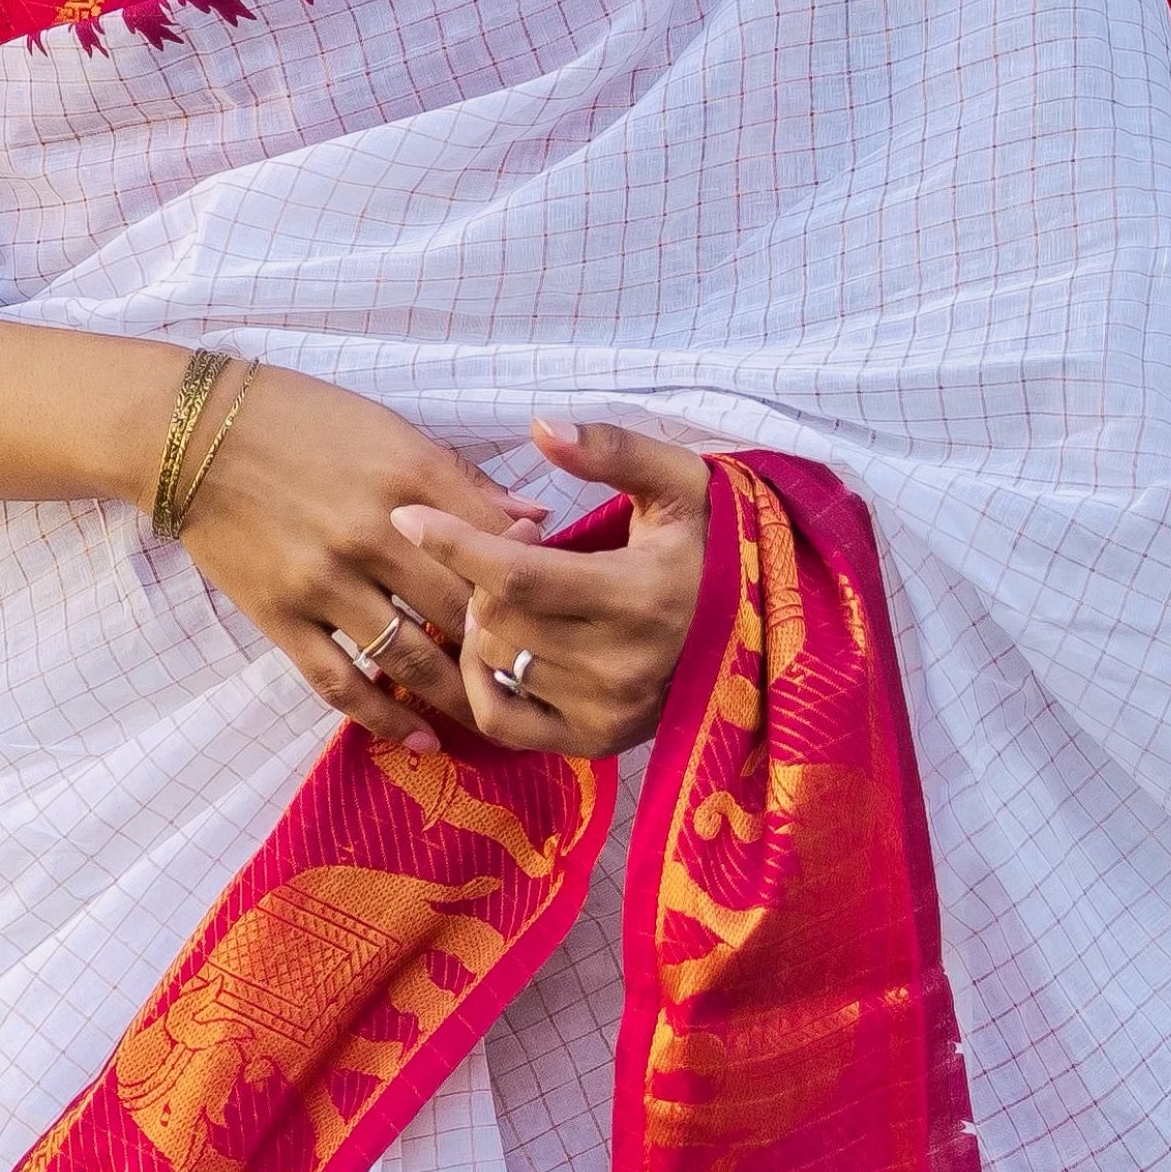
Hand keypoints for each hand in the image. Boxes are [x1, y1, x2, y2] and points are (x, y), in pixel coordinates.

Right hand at [171, 365, 540, 747]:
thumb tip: (535, 519)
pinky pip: (341, 683)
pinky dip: (385, 719)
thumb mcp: (389, 427)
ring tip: (495, 719)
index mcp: (410, 480)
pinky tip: (422, 742)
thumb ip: (463, 481)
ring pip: (412, 659)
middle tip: (538, 679)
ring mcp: (325, 584)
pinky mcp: (283, 618)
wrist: (192, 434)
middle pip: (464, 613)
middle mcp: (373, 536)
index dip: (534, 587)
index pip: (495, 549)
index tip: (555, 612)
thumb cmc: (300, 419)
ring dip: (458, 696)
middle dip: (506, 651)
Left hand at [391, 420, 710, 760]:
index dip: (452, 543)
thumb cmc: (711, 545)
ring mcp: (608, 711)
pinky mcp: (597, 743)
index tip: (406, 516)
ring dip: (483, 624)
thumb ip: (613, 450)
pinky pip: (501, 721)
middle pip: (495, 617)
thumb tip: (542, 428)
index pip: (515, 575)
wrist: (763, 627)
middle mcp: (623, 664)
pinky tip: (499, 649)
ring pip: (494, 663)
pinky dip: (483, 683)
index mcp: (641, 595)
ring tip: (515, 597)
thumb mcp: (678, 482)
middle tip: (512, 552)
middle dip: (479, 575)